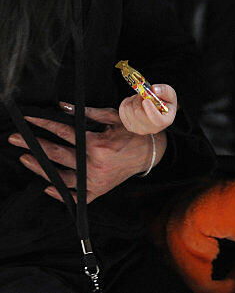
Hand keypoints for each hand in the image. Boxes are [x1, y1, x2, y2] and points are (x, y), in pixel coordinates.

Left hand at [8, 105, 166, 202]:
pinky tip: (47, 187)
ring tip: (25, 159)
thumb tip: (63, 107)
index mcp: (98, 145)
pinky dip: (60, 194)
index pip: (64, 132)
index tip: (29, 120)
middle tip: (15, 139)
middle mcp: (94, 165)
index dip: (44, 124)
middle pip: (56, 154)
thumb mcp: (114, 118)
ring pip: (60, 177)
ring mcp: (95, 180)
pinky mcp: (98, 190)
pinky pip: (75, 196)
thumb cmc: (133, 133)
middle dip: (33, 145)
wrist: (151, 153)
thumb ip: (88, 113)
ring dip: (39, 168)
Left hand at [118, 84, 176, 134]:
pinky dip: (126, 102)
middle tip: (144, 93)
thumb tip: (153, 90)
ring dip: (133, 99)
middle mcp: (152, 128)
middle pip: (138, 112)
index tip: (146, 100)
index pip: (157, 120)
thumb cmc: (165, 102)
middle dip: (140, 98)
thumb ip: (164, 90)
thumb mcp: (170, 94)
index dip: (150, 110)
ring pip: (128, 109)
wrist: (157, 110)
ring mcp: (139, 129)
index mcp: (165, 121)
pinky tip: (134, 102)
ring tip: (140, 99)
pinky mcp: (129, 126)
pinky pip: (122, 110)